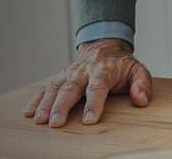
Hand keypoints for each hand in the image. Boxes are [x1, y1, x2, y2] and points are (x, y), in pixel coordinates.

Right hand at [23, 38, 151, 126]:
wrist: (102, 48)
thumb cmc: (120, 65)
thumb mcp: (138, 70)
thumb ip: (142, 84)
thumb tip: (141, 100)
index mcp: (103, 71)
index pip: (97, 87)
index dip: (93, 104)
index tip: (89, 120)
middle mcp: (83, 72)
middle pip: (70, 89)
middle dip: (61, 106)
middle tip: (56, 123)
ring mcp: (69, 74)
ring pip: (54, 88)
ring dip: (45, 104)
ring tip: (39, 120)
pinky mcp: (59, 77)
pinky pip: (45, 88)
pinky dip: (36, 100)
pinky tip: (29, 112)